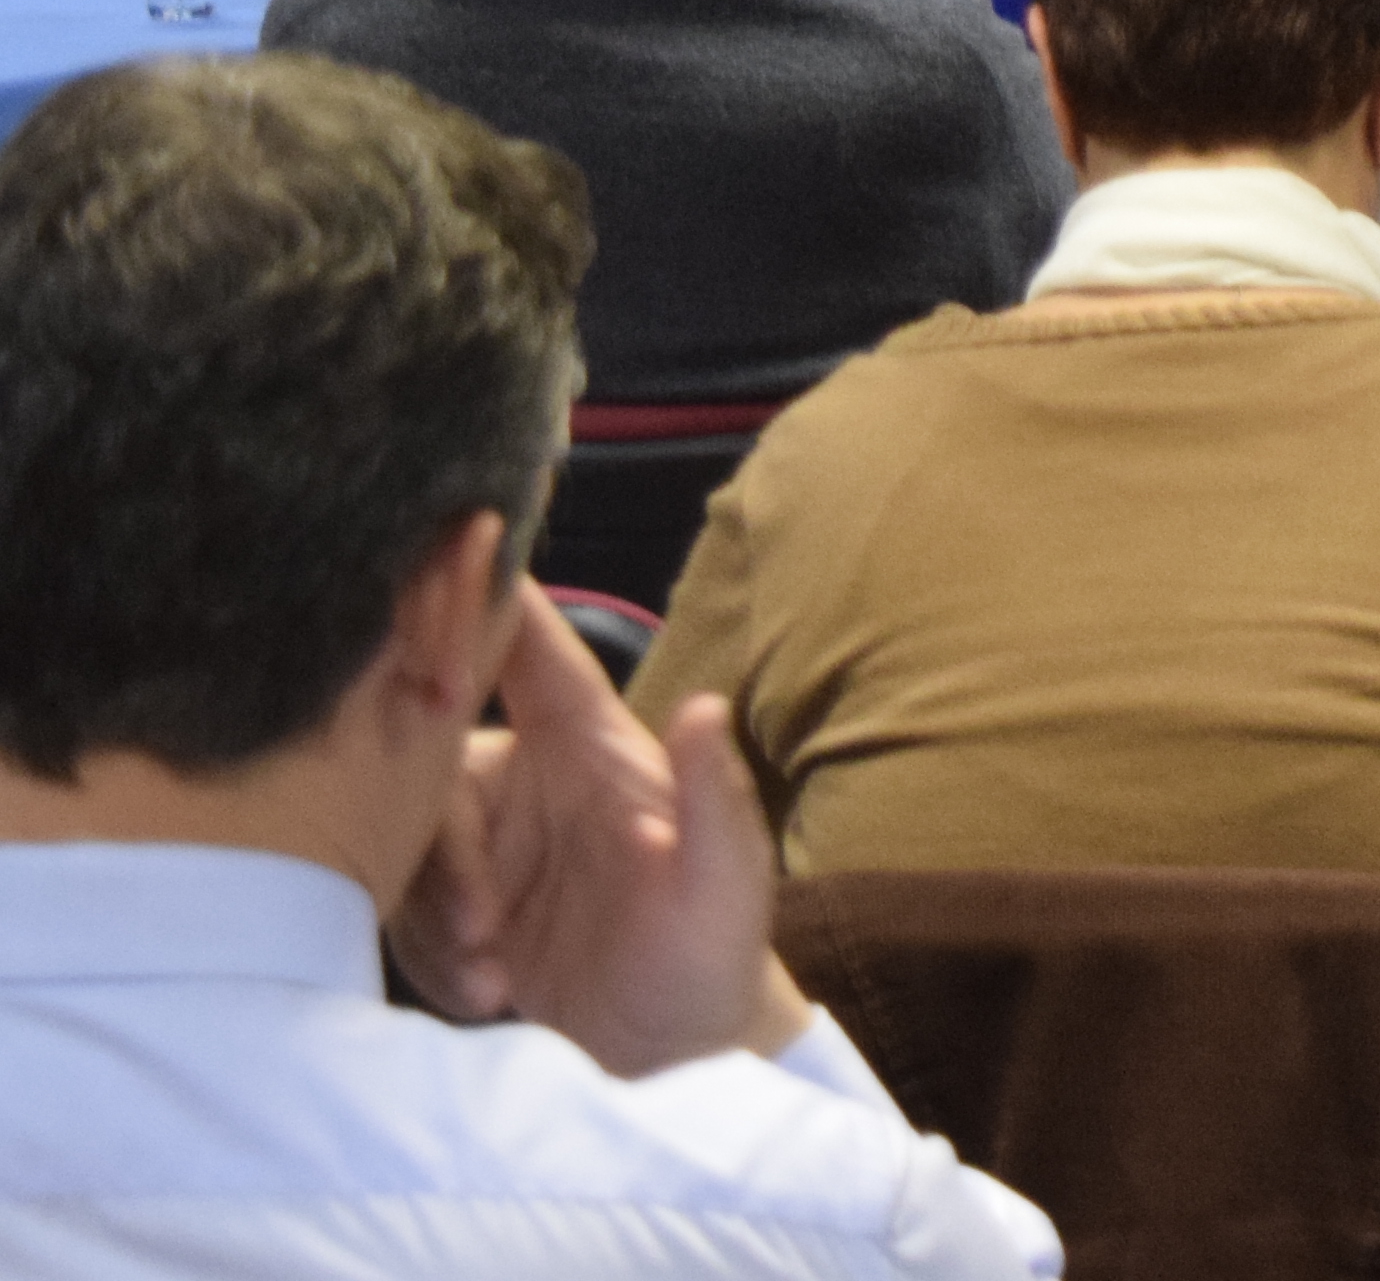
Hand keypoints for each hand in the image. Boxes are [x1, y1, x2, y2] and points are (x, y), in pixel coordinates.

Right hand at [399, 587, 805, 1079]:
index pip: (534, 653)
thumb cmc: (711, 953)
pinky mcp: (454, 906)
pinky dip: (431, 954)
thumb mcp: (726, 883)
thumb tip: (703, 706)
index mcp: (592, 746)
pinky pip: (400, 906)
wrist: (672, 1059)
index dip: (482, 605)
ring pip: (404, 838)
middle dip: (439, 844)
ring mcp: (486, 843)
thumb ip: (715, 797)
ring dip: (436, 913)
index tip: (424, 575)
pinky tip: (485, 993)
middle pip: (435, 760)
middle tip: (478, 923)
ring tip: (491, 973)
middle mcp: (530, 779)